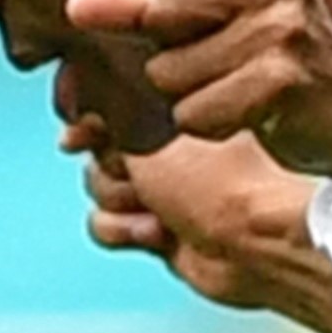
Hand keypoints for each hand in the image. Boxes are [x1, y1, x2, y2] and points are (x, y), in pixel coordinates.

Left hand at [68, 0, 331, 177]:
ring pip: (170, 73)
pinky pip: (194, 113)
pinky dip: (211, 124)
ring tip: (242, 88)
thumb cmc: (270, 55)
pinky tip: (252, 115)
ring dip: (192, 95)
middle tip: (230, 60)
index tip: (206, 15)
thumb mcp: (207, 15)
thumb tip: (74, 6)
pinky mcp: (284, 82)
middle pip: (158, 16)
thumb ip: (138, 6)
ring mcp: (286, 28)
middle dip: (175, 54)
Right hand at [71, 103, 331, 332]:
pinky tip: (158, 233)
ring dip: (118, 201)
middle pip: (96, 148)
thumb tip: (76, 87)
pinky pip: (107, 225)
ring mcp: (161, 189)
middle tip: (136, 175)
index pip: (107, 102)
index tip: (81, 129)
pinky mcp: (156, 230)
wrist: (255, 245)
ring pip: (98, 189)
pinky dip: (125, 230)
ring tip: (156, 210)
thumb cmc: (221, 179)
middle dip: (110, 168)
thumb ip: (111, 103)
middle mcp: (167, 147)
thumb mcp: (156, 128)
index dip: (88, 117)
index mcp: (175, 109)